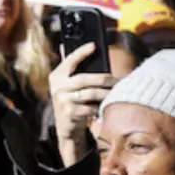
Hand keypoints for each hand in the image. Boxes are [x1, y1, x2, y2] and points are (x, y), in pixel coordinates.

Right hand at [50, 43, 117, 164]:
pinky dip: (101, 106)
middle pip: (85, 78)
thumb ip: (72, 69)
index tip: (94, 45)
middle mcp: (57, 88)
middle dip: (104, 79)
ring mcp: (63, 101)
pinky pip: (92, 107)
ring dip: (107, 93)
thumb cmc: (72, 102)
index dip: (81, 52)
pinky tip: (106, 106)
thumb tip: (75, 45)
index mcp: (56, 76)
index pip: (69, 61)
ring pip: (91, 93)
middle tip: (118, 81)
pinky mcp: (70, 114)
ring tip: (117, 93)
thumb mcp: (68, 86)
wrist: (66, 129)